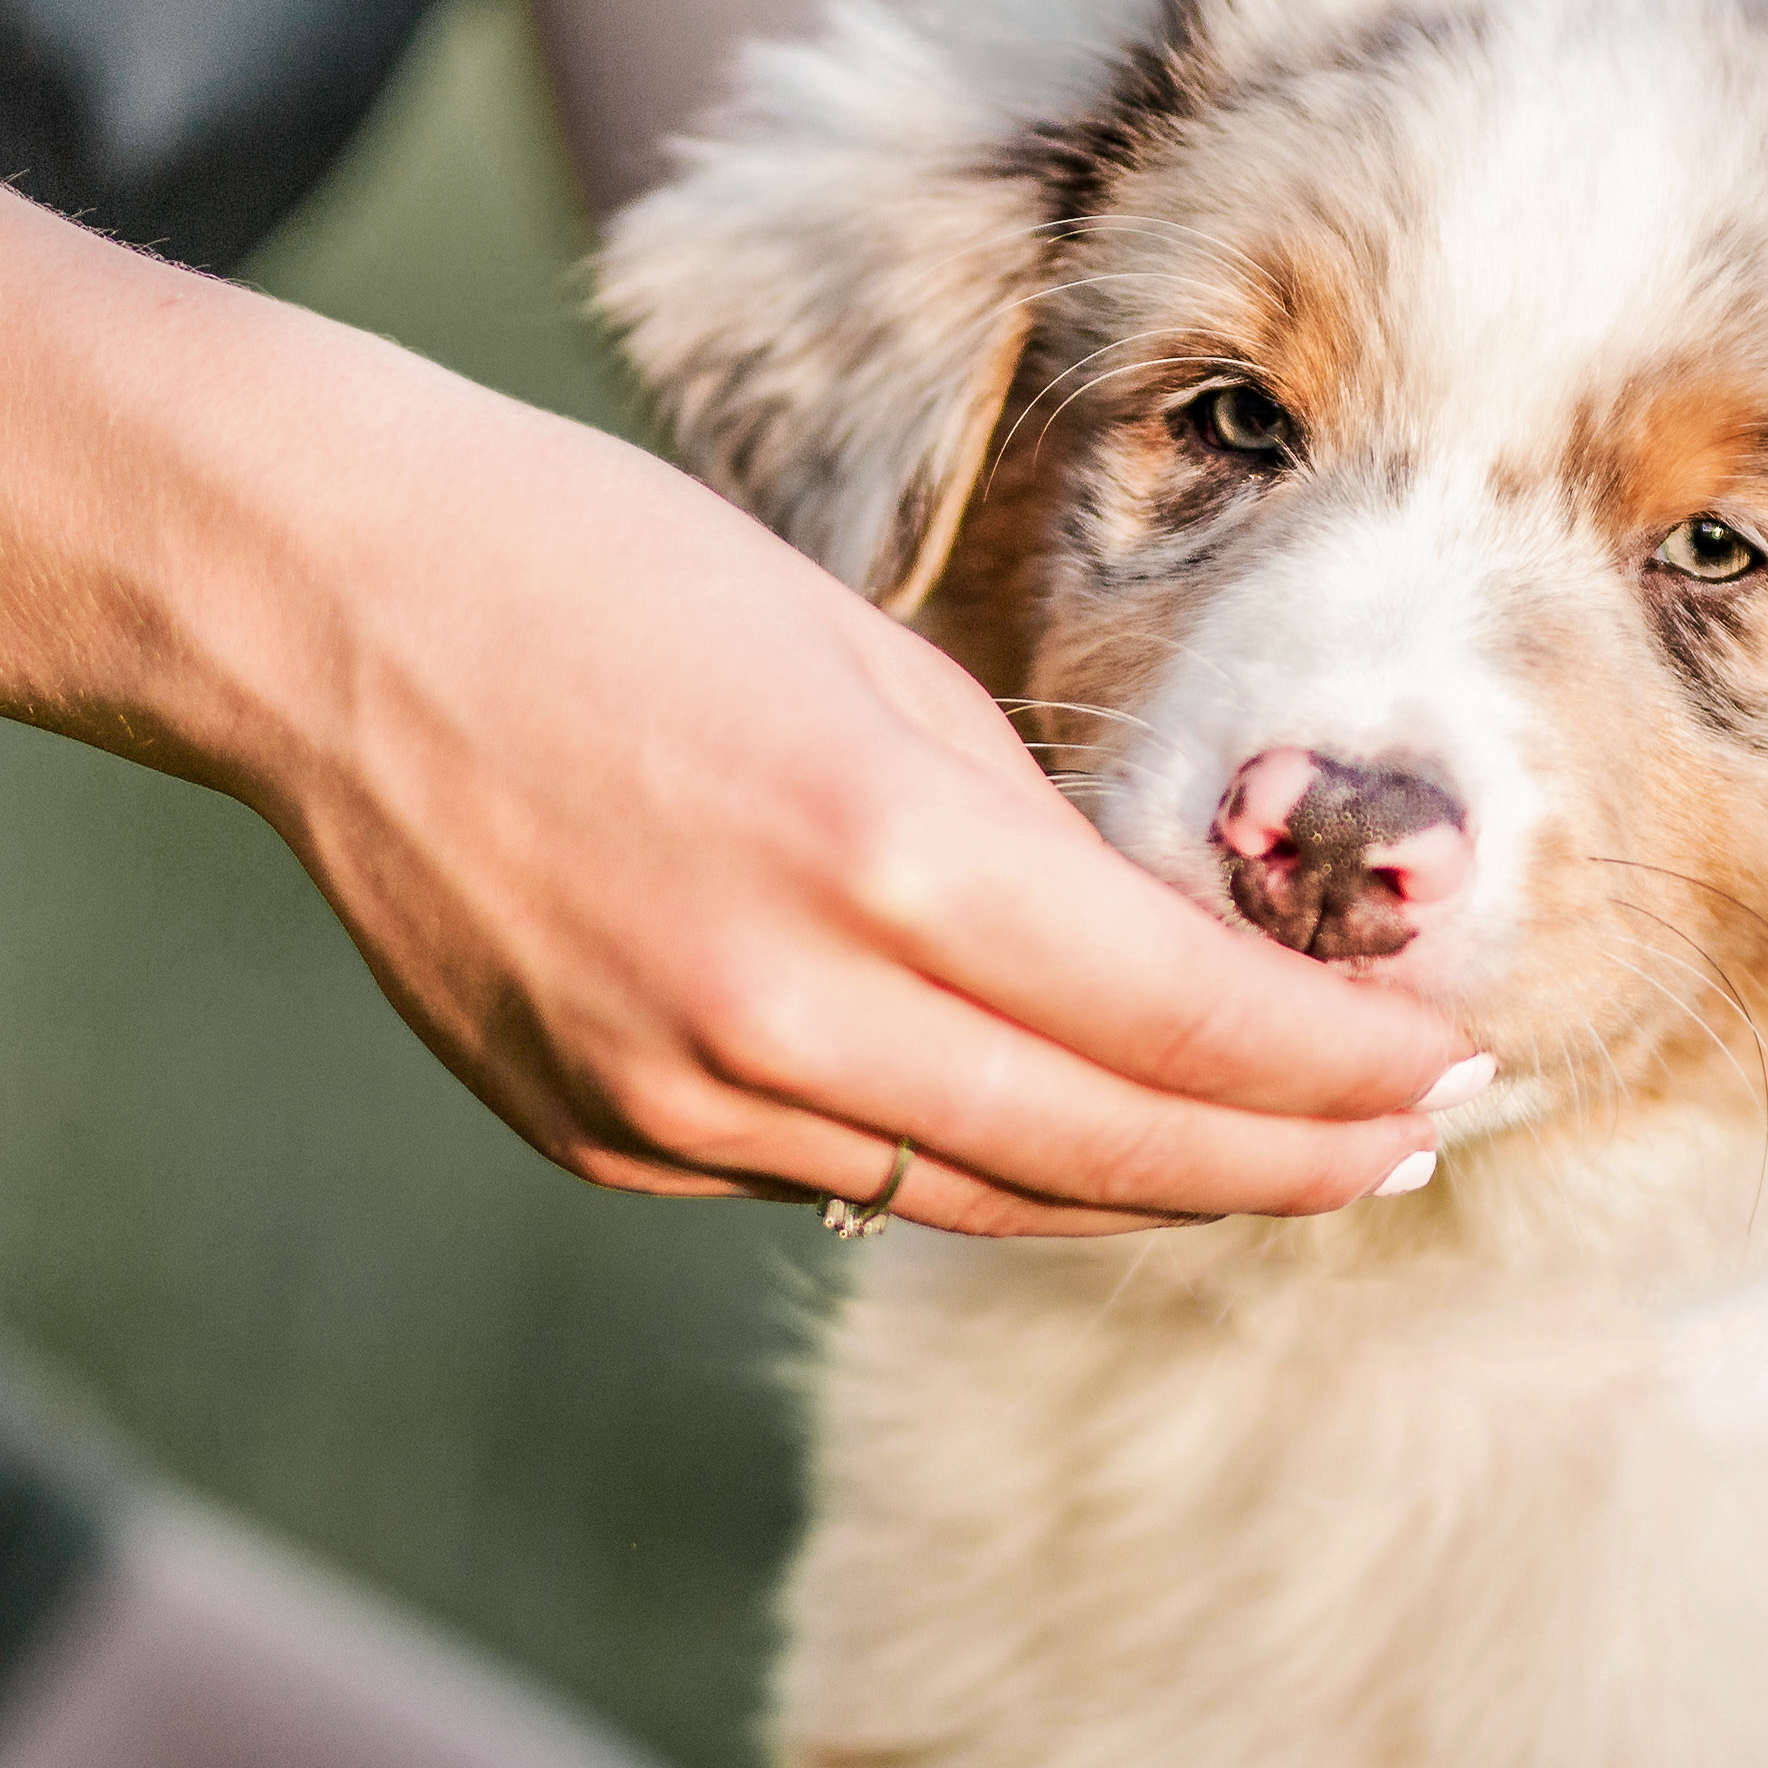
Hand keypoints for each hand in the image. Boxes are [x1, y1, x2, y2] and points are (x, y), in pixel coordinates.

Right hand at [0, 0, 1460, 1239]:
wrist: (323, 607)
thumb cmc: (613, 572)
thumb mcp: (877, 657)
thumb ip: (1034, 838)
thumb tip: (1187, 962)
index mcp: (878, 854)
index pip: (1184, 1022)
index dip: (1337, 1067)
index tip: (1444, 1066)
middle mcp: (780, 1013)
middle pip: (1108, 1152)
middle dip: (1286, 1159)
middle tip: (1405, 1142)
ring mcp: (678, 1099)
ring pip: (980, 1194)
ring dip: (1140, 1179)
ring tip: (1270, 1155)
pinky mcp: (603, 1136)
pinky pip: (837, 1176)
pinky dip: (960, 1156)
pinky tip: (1045, 1121)